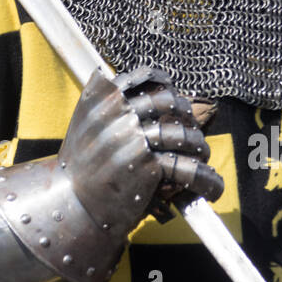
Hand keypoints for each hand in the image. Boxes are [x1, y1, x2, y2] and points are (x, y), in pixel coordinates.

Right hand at [61, 66, 222, 239]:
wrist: (69, 204)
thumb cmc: (79, 167)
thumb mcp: (84, 125)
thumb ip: (105, 104)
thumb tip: (136, 87)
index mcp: (102, 98)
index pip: (143, 77)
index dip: (165, 83)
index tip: (174, 93)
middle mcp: (116, 113)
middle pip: (168, 102)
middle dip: (186, 115)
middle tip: (191, 129)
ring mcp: (132, 137)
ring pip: (182, 134)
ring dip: (198, 146)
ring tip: (201, 156)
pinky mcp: (146, 164)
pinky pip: (187, 167)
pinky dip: (206, 179)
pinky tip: (212, 187)